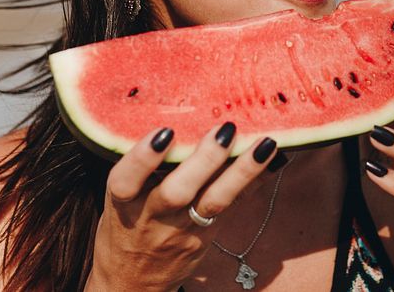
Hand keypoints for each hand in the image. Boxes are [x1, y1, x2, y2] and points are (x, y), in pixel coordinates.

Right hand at [85, 123, 278, 291]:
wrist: (133, 282)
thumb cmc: (126, 226)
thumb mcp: (119, 200)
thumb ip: (139, 169)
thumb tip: (170, 118)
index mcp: (123, 204)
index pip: (125, 181)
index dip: (143, 158)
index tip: (164, 132)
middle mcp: (152, 218)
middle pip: (177, 193)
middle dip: (203, 161)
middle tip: (225, 129)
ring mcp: (182, 231)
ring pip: (214, 203)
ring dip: (241, 171)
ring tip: (264, 144)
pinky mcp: (206, 238)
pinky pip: (234, 208)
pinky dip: (254, 182)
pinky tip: (274, 160)